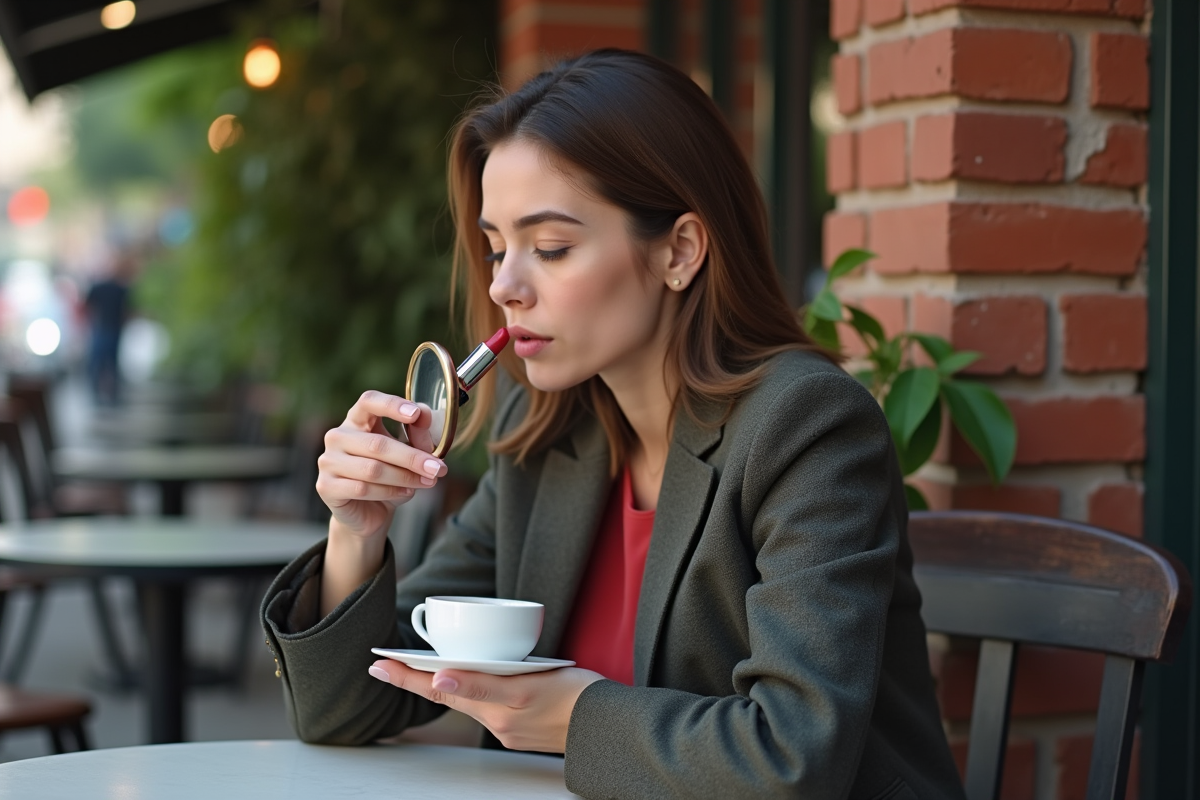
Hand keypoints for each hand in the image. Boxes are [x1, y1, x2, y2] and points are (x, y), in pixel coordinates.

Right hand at [316, 390, 446, 538]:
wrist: (368, 512)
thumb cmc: (389, 477)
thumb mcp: (409, 453)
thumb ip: (417, 434)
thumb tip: (426, 412)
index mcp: (357, 420)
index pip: (369, 402)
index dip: (391, 405)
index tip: (415, 414)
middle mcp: (337, 436)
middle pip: (377, 443)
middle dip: (412, 457)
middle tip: (438, 468)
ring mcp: (328, 461)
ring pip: (373, 469)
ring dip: (405, 477)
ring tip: (427, 482)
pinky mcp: (326, 486)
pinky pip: (363, 488)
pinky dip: (390, 492)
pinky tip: (406, 493)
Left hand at [368, 660, 604, 752]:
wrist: (611, 728)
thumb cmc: (578, 697)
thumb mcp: (529, 684)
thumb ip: (483, 684)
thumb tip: (441, 680)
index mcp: (496, 707)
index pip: (441, 689)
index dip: (408, 676)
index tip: (381, 664)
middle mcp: (497, 722)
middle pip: (447, 695)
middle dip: (414, 680)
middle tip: (383, 665)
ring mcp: (509, 728)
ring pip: (466, 702)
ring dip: (440, 687)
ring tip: (415, 671)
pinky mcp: (521, 728)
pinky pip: (488, 707)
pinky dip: (470, 694)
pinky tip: (467, 683)